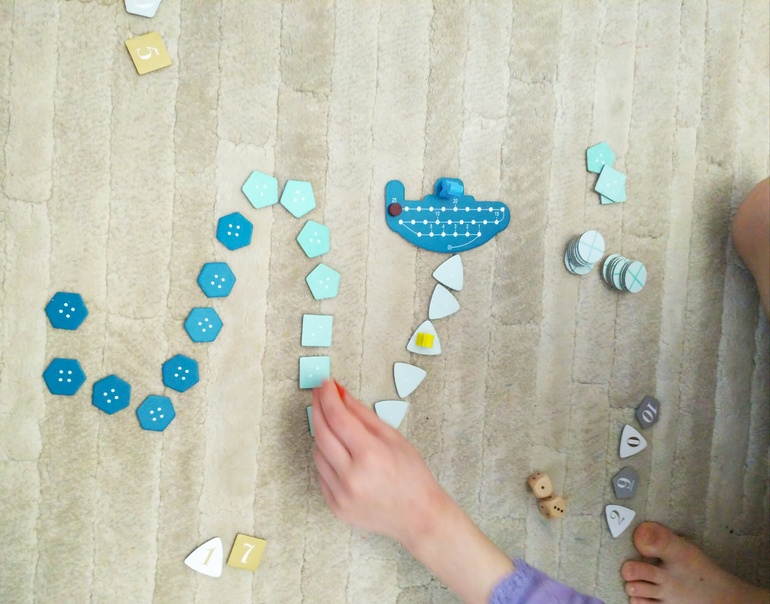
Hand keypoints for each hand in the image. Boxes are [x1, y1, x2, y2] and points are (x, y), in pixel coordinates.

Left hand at [311, 379, 449, 546]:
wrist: (419, 516)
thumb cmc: (412, 475)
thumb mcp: (393, 437)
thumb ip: (363, 415)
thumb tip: (340, 394)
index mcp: (370, 455)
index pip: (338, 417)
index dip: (328, 397)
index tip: (326, 384)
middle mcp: (351, 476)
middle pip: (321, 433)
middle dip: (318, 408)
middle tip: (319, 394)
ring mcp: (341, 494)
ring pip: (318, 453)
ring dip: (323, 435)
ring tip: (337, 427)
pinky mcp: (335, 506)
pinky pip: (321, 474)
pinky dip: (327, 459)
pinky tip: (339, 453)